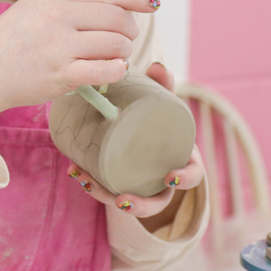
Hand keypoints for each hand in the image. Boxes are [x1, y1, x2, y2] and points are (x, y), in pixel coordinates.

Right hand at [0, 0, 158, 144]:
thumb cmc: (10, 42)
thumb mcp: (35, 8)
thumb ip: (71, 4)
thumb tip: (115, 6)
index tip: (152, 4)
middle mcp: (58, 15)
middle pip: (117, 18)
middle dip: (129, 31)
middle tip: (124, 40)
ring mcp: (59, 45)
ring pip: (116, 44)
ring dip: (123, 53)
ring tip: (115, 58)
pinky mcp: (61, 74)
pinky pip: (105, 70)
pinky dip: (116, 71)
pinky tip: (113, 71)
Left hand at [66, 62, 204, 230]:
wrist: (148, 134)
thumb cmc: (160, 121)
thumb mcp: (164, 105)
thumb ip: (163, 86)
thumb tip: (157, 65)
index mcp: (181, 158)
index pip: (193, 175)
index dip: (185, 179)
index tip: (170, 177)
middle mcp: (164, 179)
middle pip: (159, 202)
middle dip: (141, 206)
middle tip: (121, 200)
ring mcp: (143, 186)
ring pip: (128, 202)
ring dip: (105, 196)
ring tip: (86, 182)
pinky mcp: (122, 184)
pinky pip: (108, 190)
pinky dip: (92, 184)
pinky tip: (76, 172)